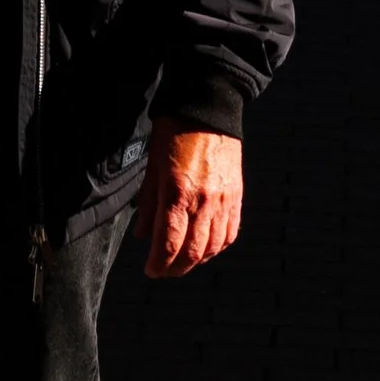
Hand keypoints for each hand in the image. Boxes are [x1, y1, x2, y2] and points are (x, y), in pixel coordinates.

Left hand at [133, 121, 243, 278]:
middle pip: (192, 252)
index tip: (151, 270)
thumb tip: (143, 235)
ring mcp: (223, 200)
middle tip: (163, 271)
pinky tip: (206, 248)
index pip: (169, 244)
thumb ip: (149, 204)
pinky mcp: (236, 196)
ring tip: (182, 263)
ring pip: (213, 247)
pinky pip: (230, 233)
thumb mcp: (153, 166)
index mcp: (178, 193)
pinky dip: (217, 247)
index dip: (159, 264)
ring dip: (197, 261)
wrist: (208, 109)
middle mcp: (204, 201)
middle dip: (176, 269)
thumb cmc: (175, 132)